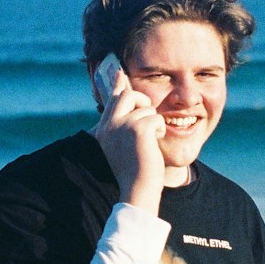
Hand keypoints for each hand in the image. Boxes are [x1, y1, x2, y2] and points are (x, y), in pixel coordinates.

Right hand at [92, 67, 165, 213]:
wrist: (138, 190)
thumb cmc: (134, 171)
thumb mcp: (124, 144)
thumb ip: (125, 123)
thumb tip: (128, 112)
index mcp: (104, 129)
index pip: (113, 99)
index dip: (118, 85)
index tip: (119, 73)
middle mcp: (109, 124)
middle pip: (129, 95)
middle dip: (144, 102)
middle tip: (149, 120)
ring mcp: (122, 125)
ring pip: (147, 108)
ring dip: (154, 123)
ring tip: (149, 144)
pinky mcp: (138, 129)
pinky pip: (156, 118)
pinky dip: (160, 129)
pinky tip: (154, 145)